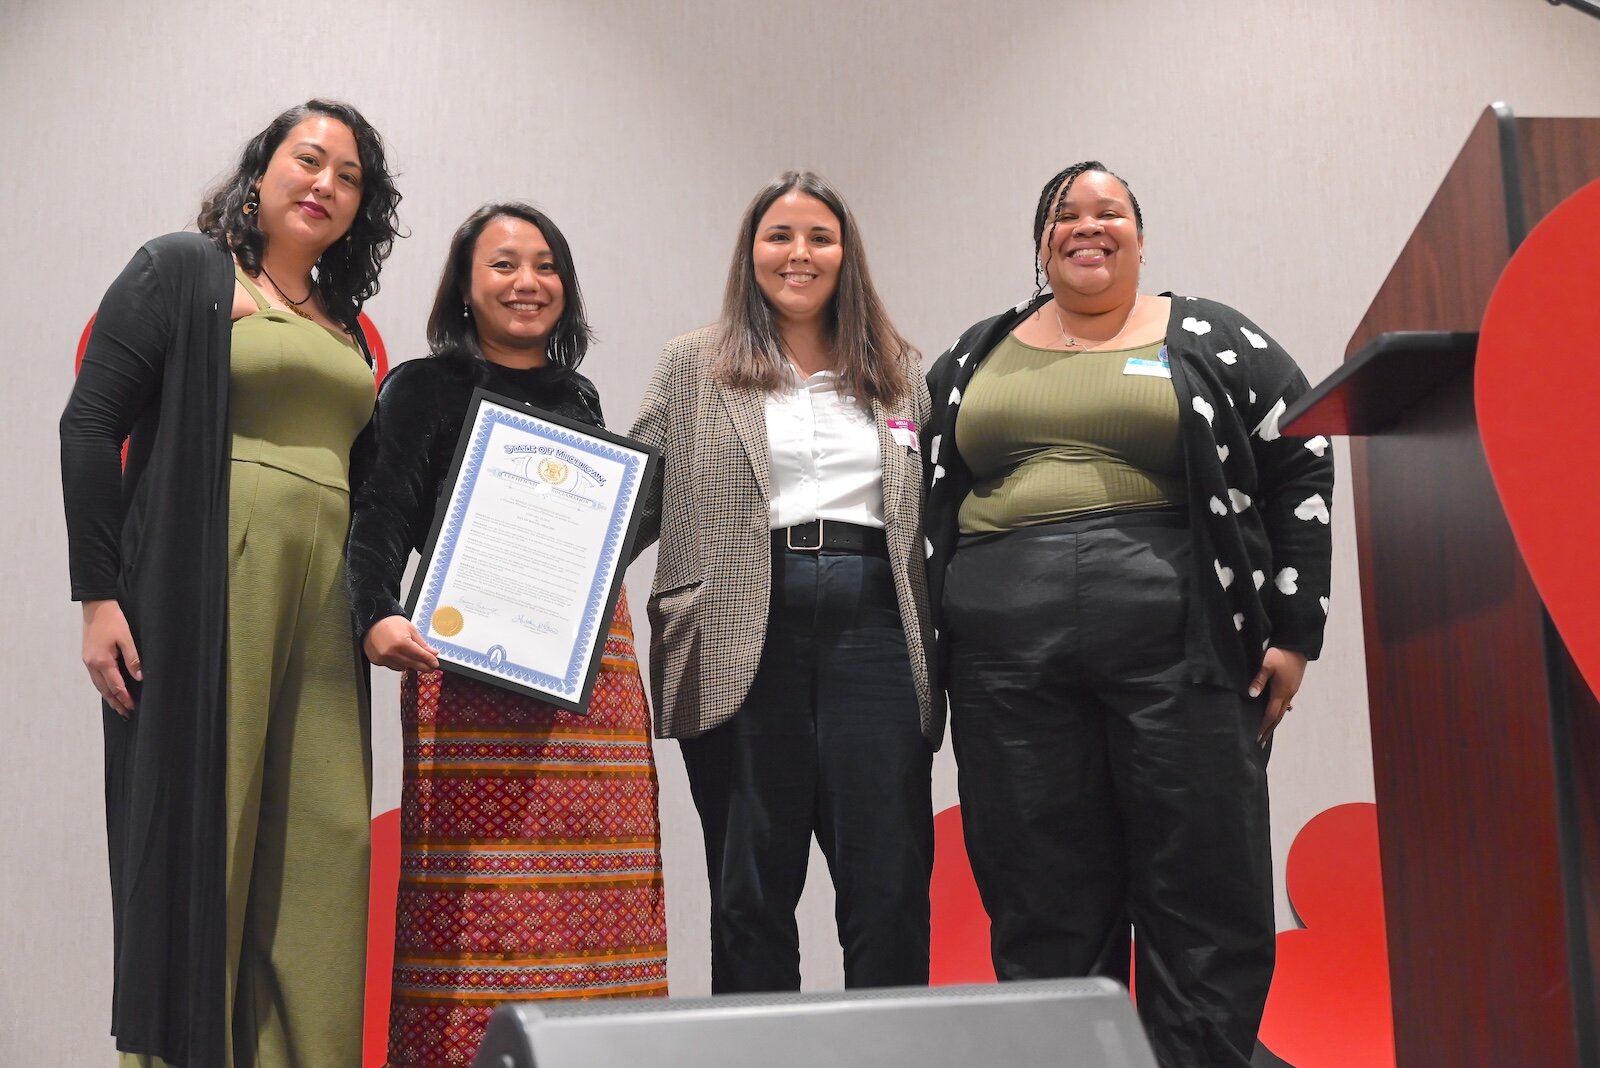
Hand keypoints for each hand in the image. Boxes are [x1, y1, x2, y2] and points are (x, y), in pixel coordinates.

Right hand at [82, 599, 139, 716]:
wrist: (96, 606)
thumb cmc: (113, 620)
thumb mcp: (127, 638)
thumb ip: (134, 659)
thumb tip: (140, 677)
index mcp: (102, 661)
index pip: (116, 686)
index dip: (124, 698)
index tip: (132, 708)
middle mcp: (92, 664)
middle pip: (105, 690)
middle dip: (116, 702)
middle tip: (125, 713)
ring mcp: (88, 661)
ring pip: (98, 685)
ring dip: (108, 696)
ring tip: (118, 706)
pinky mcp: (88, 656)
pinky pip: (95, 677)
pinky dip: (103, 686)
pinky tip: (108, 689)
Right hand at [362, 615, 438, 671]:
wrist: (371, 622)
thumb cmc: (389, 623)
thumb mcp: (410, 629)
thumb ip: (422, 643)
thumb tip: (432, 653)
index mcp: (401, 642)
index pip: (420, 655)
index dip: (430, 660)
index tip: (435, 663)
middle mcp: (391, 652)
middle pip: (413, 664)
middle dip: (424, 666)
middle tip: (430, 666)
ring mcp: (383, 658)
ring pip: (404, 668)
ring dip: (412, 665)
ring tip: (414, 658)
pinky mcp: (378, 661)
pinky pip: (394, 667)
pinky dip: (400, 664)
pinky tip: (402, 657)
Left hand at [1249, 647, 1306, 745]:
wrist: (1298, 645)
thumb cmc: (1280, 654)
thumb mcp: (1266, 664)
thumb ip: (1259, 680)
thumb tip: (1251, 694)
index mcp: (1280, 692)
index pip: (1270, 715)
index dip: (1263, 727)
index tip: (1256, 738)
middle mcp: (1288, 695)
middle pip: (1278, 717)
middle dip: (1269, 730)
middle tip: (1261, 742)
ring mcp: (1292, 691)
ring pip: (1283, 711)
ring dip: (1275, 722)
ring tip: (1267, 731)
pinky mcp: (1293, 686)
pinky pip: (1286, 703)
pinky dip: (1280, 711)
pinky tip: (1280, 712)